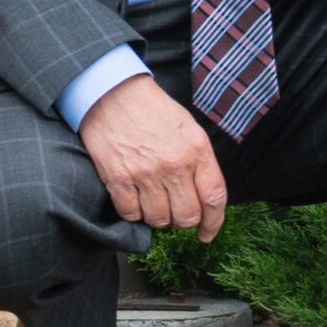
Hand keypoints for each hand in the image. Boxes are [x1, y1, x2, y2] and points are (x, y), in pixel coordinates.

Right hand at [79, 74, 228, 241]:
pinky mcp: (118, 178)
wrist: (113, 93)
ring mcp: (145, 173)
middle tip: (175, 213)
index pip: (214, 198)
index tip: (207, 234)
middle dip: (182, 221)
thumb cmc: (152, 110)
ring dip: (157, 218)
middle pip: (186, 217)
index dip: (214, 223)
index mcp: (196, 150)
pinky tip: (134, 199)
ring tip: (153, 202)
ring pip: (158, 220)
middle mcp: (174, 164)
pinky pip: (130, 214)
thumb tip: (203, 196)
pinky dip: (133, 213)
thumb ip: (199, 162)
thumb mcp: (188, 128)